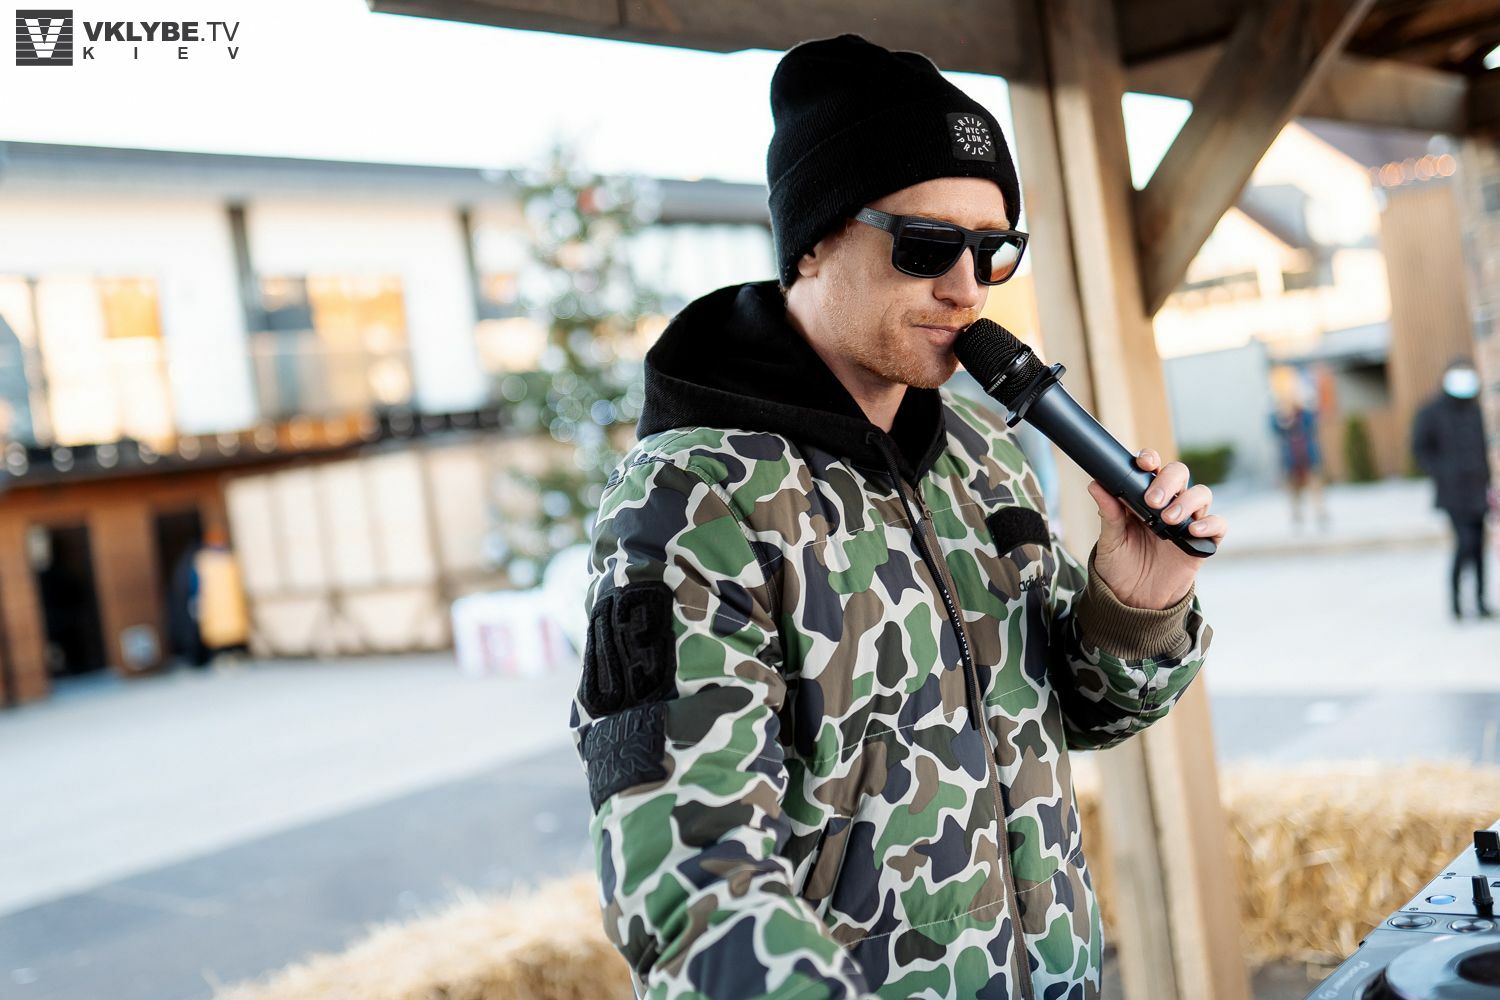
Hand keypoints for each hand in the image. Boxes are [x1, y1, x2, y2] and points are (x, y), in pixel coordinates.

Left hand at [1086, 448, 1227, 609]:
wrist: (1133, 599)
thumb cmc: (1120, 565)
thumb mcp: (1110, 540)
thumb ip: (1108, 514)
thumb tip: (1096, 485)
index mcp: (1143, 497)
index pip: (1152, 468)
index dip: (1151, 459)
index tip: (1144, 463)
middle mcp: (1168, 504)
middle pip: (1179, 474)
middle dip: (1168, 481)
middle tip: (1153, 501)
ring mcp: (1187, 521)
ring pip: (1201, 494)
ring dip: (1187, 502)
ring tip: (1168, 520)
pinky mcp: (1201, 543)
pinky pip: (1218, 525)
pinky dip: (1210, 524)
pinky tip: (1193, 531)